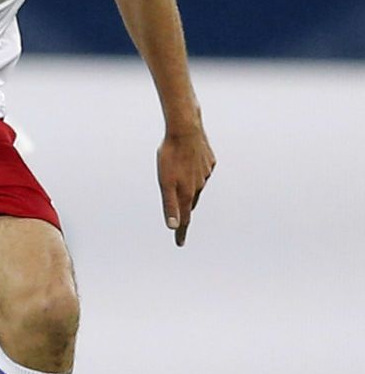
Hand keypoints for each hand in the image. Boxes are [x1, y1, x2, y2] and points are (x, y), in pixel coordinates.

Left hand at [157, 123, 214, 245]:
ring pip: (197, 186)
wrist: (185, 130)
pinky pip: (202, 170)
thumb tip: (173, 226)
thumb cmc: (170, 156)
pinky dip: (196, 173)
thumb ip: (169, 205)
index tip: (179, 243)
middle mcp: (199, 185)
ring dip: (190, 191)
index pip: (184, 218)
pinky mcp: (208, 160)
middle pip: (190, 203)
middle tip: (180, 223)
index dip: (180, 232)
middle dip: (185, 212)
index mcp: (187, 192)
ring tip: (183, 191)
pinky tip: (191, 166)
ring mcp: (205, 172)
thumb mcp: (165, 182)